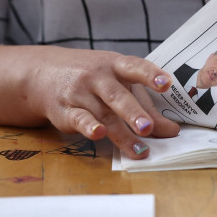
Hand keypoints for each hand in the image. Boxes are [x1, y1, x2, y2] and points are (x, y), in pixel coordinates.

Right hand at [25, 48, 179, 158]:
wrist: (43, 72)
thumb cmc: (94, 79)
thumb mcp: (121, 85)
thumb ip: (147, 108)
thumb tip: (172, 131)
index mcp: (116, 65)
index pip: (135, 67)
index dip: (151, 75)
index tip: (166, 83)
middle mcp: (98, 77)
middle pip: (117, 96)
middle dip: (134, 112)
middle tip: (148, 128)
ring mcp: (80, 93)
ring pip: (103, 115)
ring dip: (122, 134)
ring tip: (140, 150)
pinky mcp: (66, 110)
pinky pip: (79, 119)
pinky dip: (89, 127)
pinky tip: (98, 135)